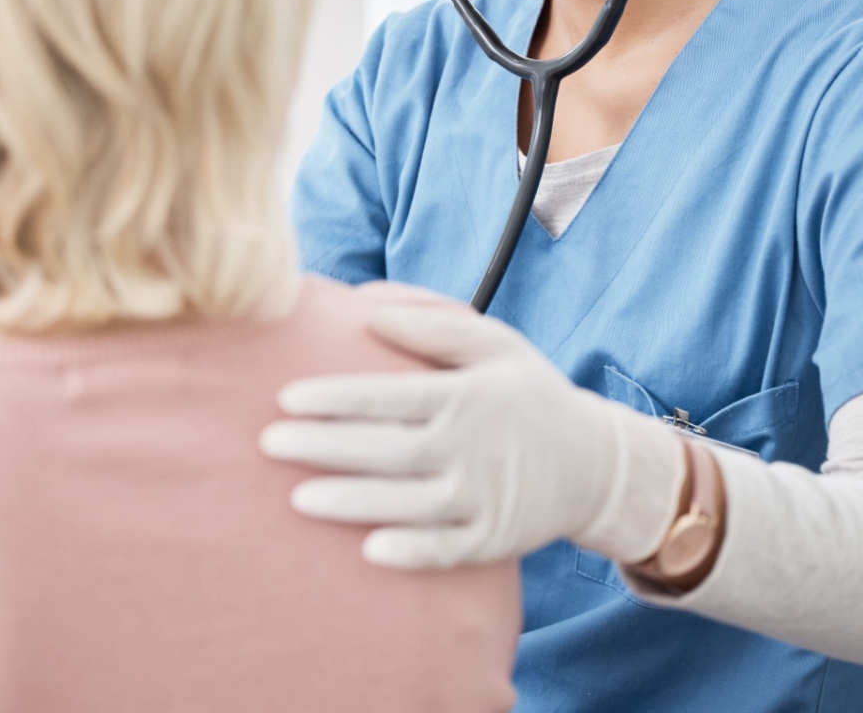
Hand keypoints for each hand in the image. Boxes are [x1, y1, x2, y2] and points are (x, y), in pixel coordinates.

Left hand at [260, 289, 682, 569]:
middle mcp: (471, 448)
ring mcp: (484, 498)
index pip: (390, 397)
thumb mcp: (494, 343)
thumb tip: (368, 310)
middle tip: (268, 443)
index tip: (286, 397)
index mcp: (465, 396)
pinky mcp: (493, 540)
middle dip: (324, 448)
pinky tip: (369, 551)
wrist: (595, 462)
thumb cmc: (527, 392)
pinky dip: (412, 552)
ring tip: (297, 498)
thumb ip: (434, 325)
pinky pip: (448, 551)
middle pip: (387, 450)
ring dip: (352, 502)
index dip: (336, 398)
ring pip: (408, 504)